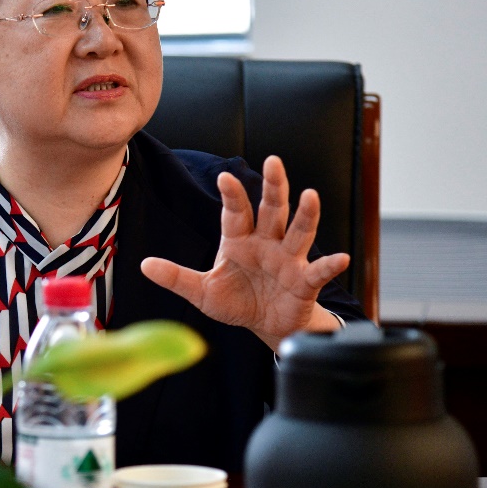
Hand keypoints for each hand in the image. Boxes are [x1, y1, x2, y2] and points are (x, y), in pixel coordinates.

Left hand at [139, 155, 349, 348]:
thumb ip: (176, 277)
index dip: (231, 195)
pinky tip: (341, 257)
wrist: (266, 326)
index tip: (224, 177)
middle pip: (272, 210)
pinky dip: (329, 264)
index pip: (235, 213)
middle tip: (274, 162)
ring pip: (298, 232)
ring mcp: (288, 260)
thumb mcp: (202, 292)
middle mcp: (266, 243)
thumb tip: (144, 265)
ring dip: (306, 215)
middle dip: (273, 187)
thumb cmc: (237, 302)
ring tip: (311, 195)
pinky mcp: (305, 282)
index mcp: (239, 240)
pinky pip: (318, 271)